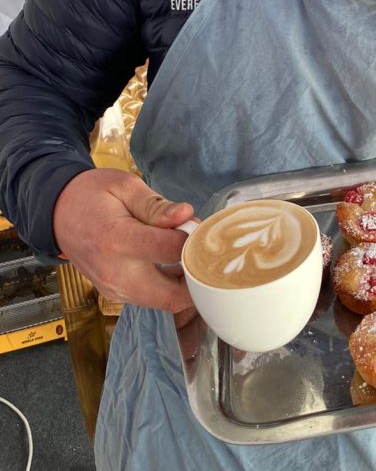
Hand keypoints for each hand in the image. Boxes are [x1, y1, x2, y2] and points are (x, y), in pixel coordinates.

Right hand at [52, 168, 194, 312]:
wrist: (58, 213)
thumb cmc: (93, 195)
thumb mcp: (125, 187)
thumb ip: (157, 206)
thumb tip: (187, 215)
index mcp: (118, 239)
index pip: (170, 251)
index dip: (192, 239)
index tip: (195, 226)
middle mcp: (115, 272)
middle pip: (172, 295)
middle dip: (196, 277)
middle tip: (202, 252)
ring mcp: (113, 289)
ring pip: (164, 303)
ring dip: (183, 284)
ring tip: (187, 254)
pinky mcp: (114, 294)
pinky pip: (151, 300)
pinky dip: (168, 286)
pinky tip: (172, 262)